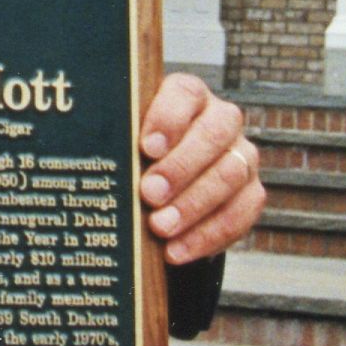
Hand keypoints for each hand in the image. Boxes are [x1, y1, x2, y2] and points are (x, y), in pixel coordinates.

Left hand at [137, 70, 262, 265]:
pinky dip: (207, 235)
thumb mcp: (126, 144)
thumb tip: (93, 161)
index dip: (168, 119)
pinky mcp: (251, 192)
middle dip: (180, 168)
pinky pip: (241, 213)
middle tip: (149, 195)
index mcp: (188, 96)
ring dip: (193, 206)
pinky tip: (177, 251)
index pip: (185, 94)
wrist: (166, 191)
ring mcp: (241, 155)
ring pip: (230, 174)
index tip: (146, 148)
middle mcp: (221, 120)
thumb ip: (119, 144)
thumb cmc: (137, 158)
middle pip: (213, 134)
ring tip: (160, 229)